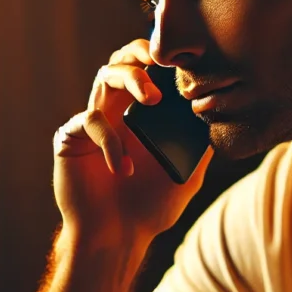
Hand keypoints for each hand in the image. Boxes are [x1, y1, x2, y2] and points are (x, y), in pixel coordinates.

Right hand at [52, 39, 213, 244]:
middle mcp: (115, 112)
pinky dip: (110, 141)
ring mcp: (91, 123)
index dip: (161, 58)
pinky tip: (124, 168)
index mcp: (140, 115)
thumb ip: (200, 145)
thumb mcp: (186, 173)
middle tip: (160, 63)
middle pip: (121, 60)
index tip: (183, 60)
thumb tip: (221, 116)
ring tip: (152, 99)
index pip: (147, 71)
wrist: (116, 238)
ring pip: (105, 77)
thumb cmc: (149, 209)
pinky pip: (89, 122)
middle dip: (140, 53)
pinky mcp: (70, 138)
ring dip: (131, 79)